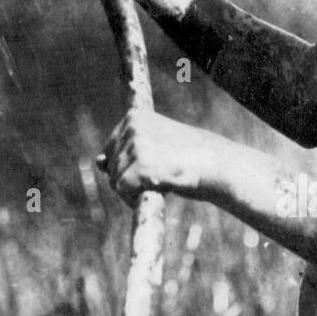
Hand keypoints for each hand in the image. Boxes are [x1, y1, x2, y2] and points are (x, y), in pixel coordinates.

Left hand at [96, 108, 210, 203]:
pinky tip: (157, 190)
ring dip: (134, 189)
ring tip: (162, 180)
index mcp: (134, 117)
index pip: (111, 149)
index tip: (151, 165)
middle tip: (159, 174)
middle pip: (111, 165)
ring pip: (116, 180)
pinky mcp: (142, 166)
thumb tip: (98, 162)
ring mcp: (137, 146)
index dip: (128, 164)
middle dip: (129, 177)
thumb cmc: (186, 157)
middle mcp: (132, 127)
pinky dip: (135, 198)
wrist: (218, 165)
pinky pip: (124, 191)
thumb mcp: (153, 146)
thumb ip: (124, 152)